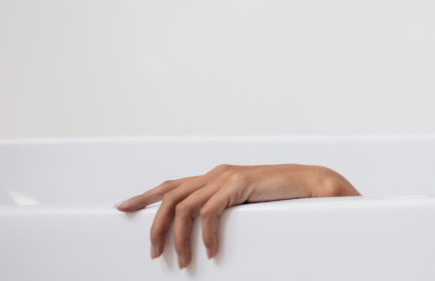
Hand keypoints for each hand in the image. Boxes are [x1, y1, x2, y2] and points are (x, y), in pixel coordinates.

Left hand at [114, 164, 359, 268]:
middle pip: (168, 197)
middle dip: (155, 227)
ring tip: (185, 262)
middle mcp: (215, 173)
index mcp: (214, 176)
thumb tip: (205, 229)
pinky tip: (212, 252)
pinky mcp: (236, 185)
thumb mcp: (245, 202)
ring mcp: (225, 177)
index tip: (121, 208)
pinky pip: (208, 214)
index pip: (170, 184)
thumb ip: (224, 208)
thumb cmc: (283, 197)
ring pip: (183, 208)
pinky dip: (207, 237)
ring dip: (179, 239)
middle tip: (154, 255)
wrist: (311, 183)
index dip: (143, 196)